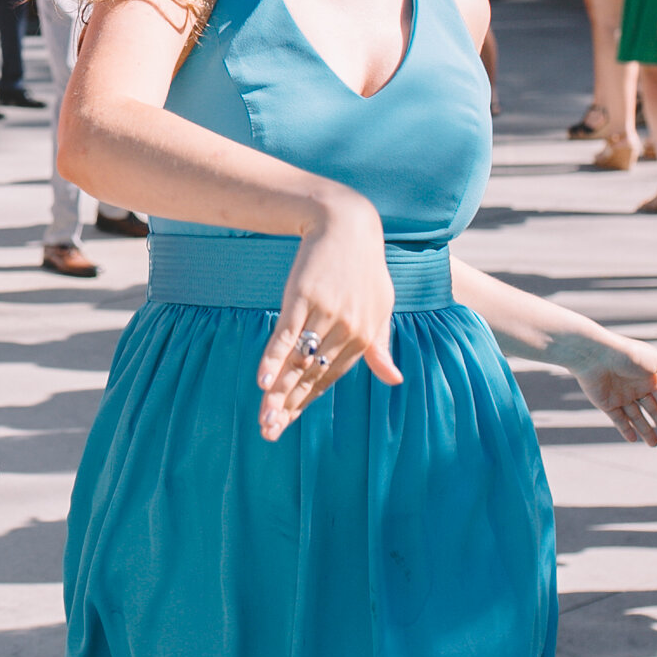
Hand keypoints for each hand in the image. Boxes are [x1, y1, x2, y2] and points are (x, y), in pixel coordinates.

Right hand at [258, 194, 400, 439]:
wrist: (348, 224)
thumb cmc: (364, 267)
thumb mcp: (380, 306)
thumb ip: (380, 344)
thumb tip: (394, 379)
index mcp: (364, 336)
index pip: (329, 378)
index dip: (306, 402)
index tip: (285, 422)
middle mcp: (347, 329)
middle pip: (312, 376)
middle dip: (288, 406)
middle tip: (268, 432)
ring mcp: (325, 313)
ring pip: (299, 361)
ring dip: (279, 392)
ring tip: (264, 417)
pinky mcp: (303, 296)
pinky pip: (287, 334)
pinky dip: (274, 358)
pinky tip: (262, 381)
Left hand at [565, 332, 656, 445]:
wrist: (594, 355)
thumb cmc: (628, 354)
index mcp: (650, 377)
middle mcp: (636, 387)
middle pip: (653, 410)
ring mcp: (621, 396)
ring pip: (636, 417)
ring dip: (646, 431)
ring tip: (654, 444)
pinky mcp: (606, 402)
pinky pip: (618, 419)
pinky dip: (625, 429)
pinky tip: (634, 440)